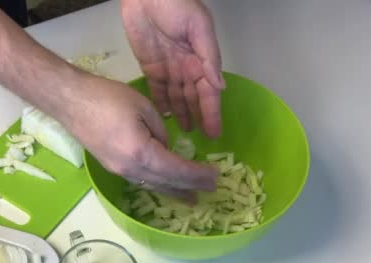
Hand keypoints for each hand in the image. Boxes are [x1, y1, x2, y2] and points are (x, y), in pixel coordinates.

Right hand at [59, 75, 216, 196]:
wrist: (70, 101)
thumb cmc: (106, 97)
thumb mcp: (143, 107)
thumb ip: (160, 130)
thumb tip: (165, 146)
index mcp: (141, 153)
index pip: (177, 170)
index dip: (197, 175)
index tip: (215, 177)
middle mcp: (131, 169)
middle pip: (166, 184)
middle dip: (190, 188)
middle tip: (210, 191)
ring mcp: (119, 170)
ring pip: (152, 185)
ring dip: (173, 192)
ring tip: (190, 198)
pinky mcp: (111, 166)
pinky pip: (141, 180)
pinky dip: (157, 184)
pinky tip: (163, 184)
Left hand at [121, 0, 224, 137]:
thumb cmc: (176, 6)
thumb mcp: (199, 28)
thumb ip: (209, 57)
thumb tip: (220, 87)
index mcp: (201, 59)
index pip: (209, 93)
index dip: (212, 112)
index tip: (215, 133)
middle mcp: (186, 67)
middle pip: (193, 98)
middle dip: (198, 117)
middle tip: (200, 141)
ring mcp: (168, 68)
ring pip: (176, 97)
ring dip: (181, 113)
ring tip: (184, 133)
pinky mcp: (150, 67)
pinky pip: (157, 89)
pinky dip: (161, 103)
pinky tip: (164, 117)